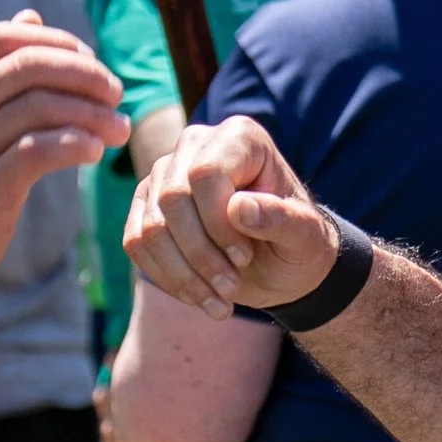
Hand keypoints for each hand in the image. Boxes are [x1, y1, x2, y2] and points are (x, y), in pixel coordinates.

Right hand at [0, 13, 124, 322]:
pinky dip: (77, 143)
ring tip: (118, 129)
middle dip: (85, 74)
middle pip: (29, 65)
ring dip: (92, 113)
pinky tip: (95, 150)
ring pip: (41, 107)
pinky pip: (40, 151)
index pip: (5, 38)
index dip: (57, 43)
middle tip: (115, 93)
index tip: (90, 63)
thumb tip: (31, 18)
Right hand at [125, 115, 337, 320]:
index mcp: (239, 137)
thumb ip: (281, 219)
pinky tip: (197, 295)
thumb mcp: (304, 236)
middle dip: (200, 254)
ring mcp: (165, 174)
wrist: (280, 264)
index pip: (206, 173)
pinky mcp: (146, 205)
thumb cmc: (297, 243)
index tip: (244, 258)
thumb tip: (238, 207)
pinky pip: (136, 243)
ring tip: (219, 303)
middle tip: (231, 289)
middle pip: (172, 199)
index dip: (218, 223)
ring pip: (151, 227)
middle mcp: (195, 145)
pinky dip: (166, 277)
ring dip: (184, 275)